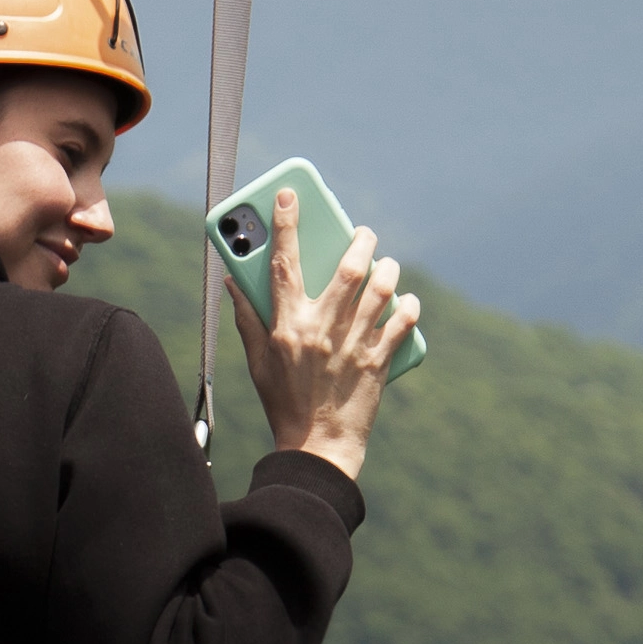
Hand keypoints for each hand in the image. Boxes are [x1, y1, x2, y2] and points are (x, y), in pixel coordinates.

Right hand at [229, 190, 419, 481]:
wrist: (318, 448)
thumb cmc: (284, 402)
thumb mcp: (258, 361)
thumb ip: (247, 318)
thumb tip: (234, 281)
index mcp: (287, 327)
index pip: (283, 263)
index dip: (284, 224)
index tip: (289, 196)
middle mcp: (322, 331)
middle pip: (347, 268)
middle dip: (360, 241)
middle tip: (363, 234)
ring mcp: (354, 346)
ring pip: (380, 289)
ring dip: (388, 269)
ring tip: (387, 265)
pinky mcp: (380, 362)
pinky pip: (402, 322)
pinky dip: (408, 305)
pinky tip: (405, 300)